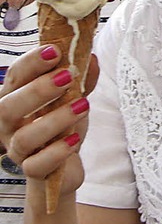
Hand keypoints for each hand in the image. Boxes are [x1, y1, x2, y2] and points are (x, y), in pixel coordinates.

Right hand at [0, 46, 97, 196]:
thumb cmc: (63, 129)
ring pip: (24, 137)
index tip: (54, 50)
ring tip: (82, 105)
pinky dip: (56, 152)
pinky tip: (74, 140)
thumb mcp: (75, 100)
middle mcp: (10, 125)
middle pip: (7, 107)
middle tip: (67, 76)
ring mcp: (19, 150)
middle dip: (37, 90)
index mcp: (16, 100)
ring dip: (54, 119)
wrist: (65, 169)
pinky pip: (37, 166)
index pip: (15, 77)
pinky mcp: (34, 172)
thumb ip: (82, 80)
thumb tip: (90, 57)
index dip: (31, 62)